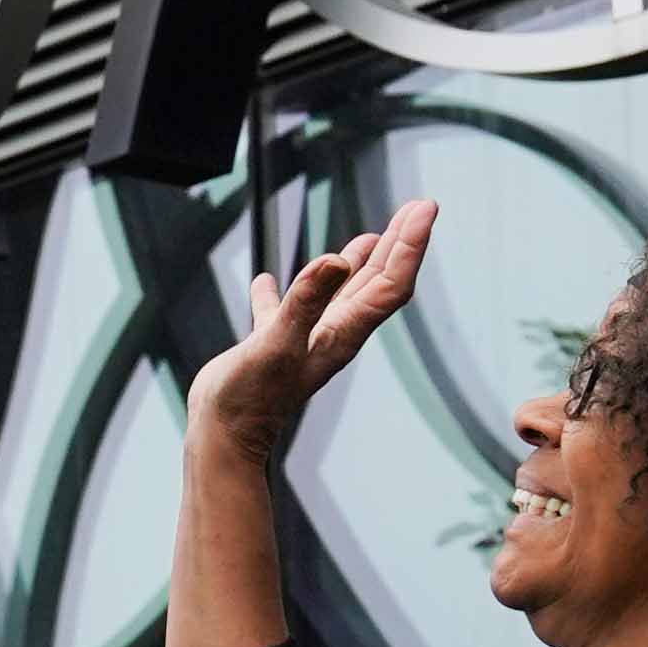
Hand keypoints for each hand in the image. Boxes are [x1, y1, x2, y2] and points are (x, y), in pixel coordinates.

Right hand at [186, 198, 432, 469]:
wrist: (223, 438)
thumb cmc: (249, 400)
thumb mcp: (276, 342)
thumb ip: (306, 301)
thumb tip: (336, 260)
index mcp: (341, 333)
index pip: (389, 283)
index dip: (409, 245)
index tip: (424, 208)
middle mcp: (332, 334)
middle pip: (377, 283)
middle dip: (398, 244)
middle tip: (417, 208)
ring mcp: (304, 340)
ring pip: (341, 293)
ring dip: (359, 263)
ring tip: (373, 235)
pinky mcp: (273, 345)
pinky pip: (287, 309)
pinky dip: (289, 289)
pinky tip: (270, 278)